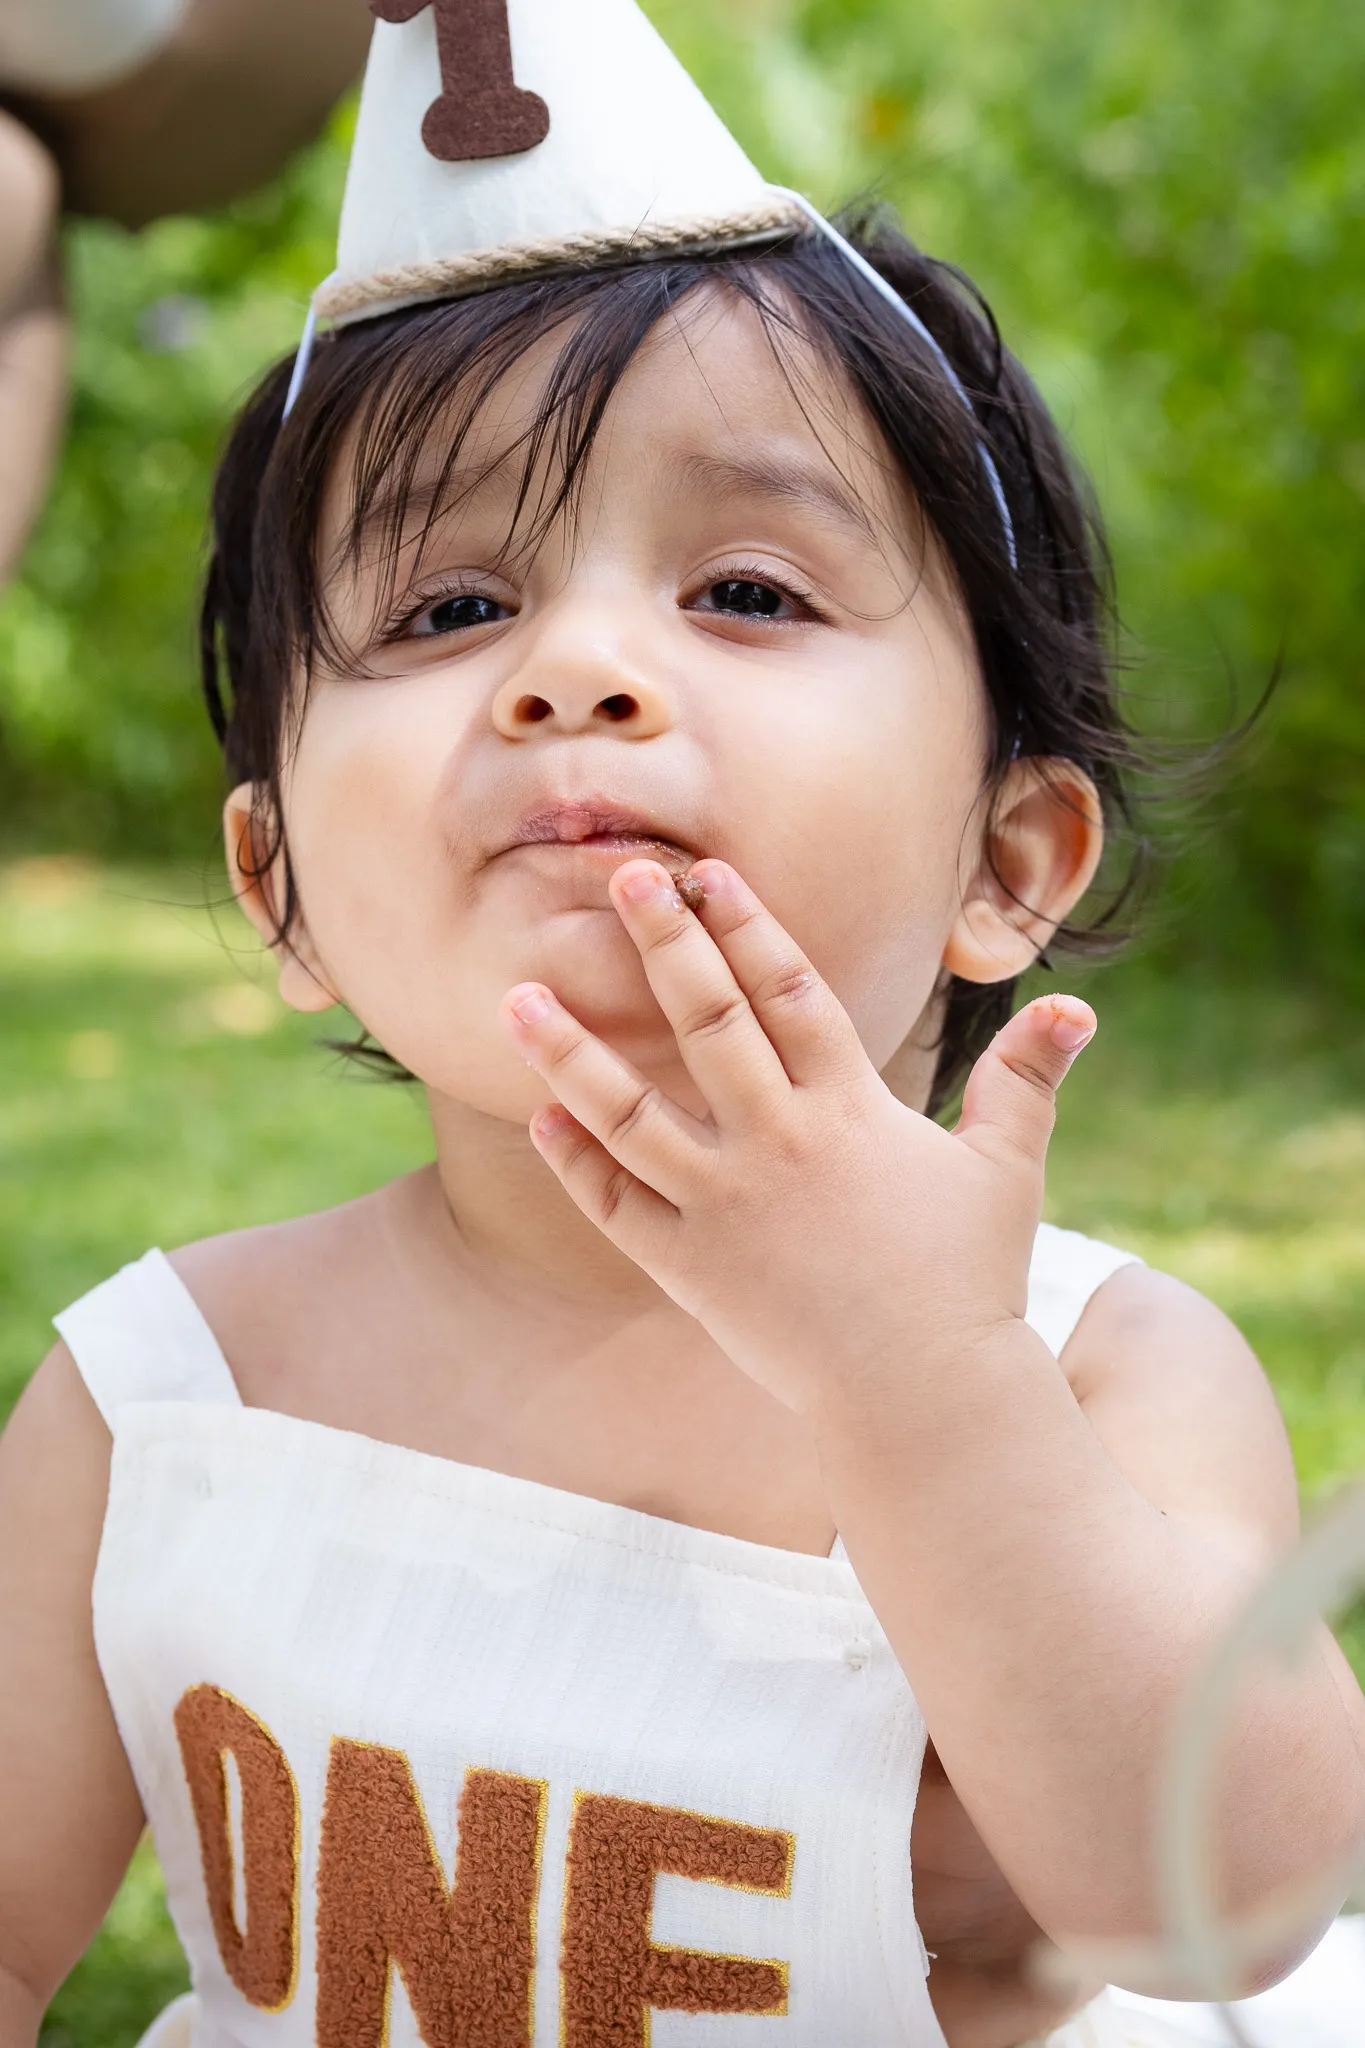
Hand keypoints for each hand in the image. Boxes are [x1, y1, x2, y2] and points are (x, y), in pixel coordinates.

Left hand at [500, 858, 1093, 1416]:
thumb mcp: (1005, 1170)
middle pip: (708, 1022)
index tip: (708, 871)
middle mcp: (777, 1146)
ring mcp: (723, 1209)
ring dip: (570, 1051)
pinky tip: (543, 1114)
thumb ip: (1024, 1080)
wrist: (922, 1400)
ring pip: (628, 1114)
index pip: (791, 993)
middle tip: (619, 876)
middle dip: (664, 942)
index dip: (749, 926)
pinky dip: (576, 1162)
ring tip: (515, 996)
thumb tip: (1079, 1008)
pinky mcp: (689, 1270)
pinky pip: (615, 1208)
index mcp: (850, 1111)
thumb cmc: (969, 1280)